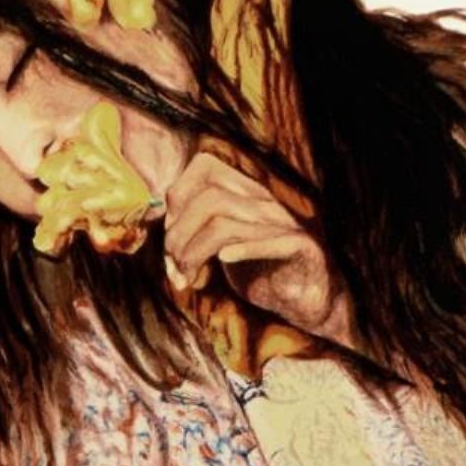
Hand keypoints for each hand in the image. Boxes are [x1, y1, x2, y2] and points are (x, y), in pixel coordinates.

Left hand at [163, 153, 354, 348]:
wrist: (307, 299)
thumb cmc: (259, 271)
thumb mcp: (219, 247)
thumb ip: (192, 233)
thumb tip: (158, 230)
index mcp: (244, 192)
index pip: (204, 165)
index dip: (177, 196)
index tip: (169, 231)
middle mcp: (263, 201)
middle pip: (208, 199)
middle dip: (178, 235)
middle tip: (174, 265)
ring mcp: (283, 224)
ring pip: (224, 224)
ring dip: (194, 253)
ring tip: (187, 277)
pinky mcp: (301, 249)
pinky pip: (269, 242)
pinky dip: (242, 250)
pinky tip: (225, 260)